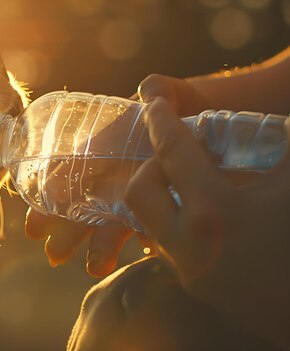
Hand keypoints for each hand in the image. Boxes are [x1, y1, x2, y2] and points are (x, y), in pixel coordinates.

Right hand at [23, 74, 206, 276]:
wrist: (220, 130)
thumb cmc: (190, 108)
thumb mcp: (177, 95)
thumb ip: (164, 90)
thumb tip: (151, 91)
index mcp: (106, 145)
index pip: (71, 167)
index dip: (52, 188)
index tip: (40, 209)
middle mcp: (113, 173)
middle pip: (82, 202)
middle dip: (65, 227)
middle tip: (53, 252)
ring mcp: (133, 195)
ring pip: (107, 222)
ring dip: (97, 244)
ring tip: (94, 266)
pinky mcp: (158, 212)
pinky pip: (143, 229)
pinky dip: (143, 238)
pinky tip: (143, 248)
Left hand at [125, 96, 289, 348]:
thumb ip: (279, 141)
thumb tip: (271, 117)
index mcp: (215, 213)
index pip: (172, 151)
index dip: (160, 118)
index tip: (151, 97)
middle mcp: (190, 246)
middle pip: (139, 191)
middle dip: (153, 164)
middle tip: (182, 153)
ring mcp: (192, 272)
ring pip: (151, 222)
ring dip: (165, 195)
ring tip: (198, 182)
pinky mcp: (200, 290)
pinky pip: (172, 246)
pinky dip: (179, 222)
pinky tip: (210, 213)